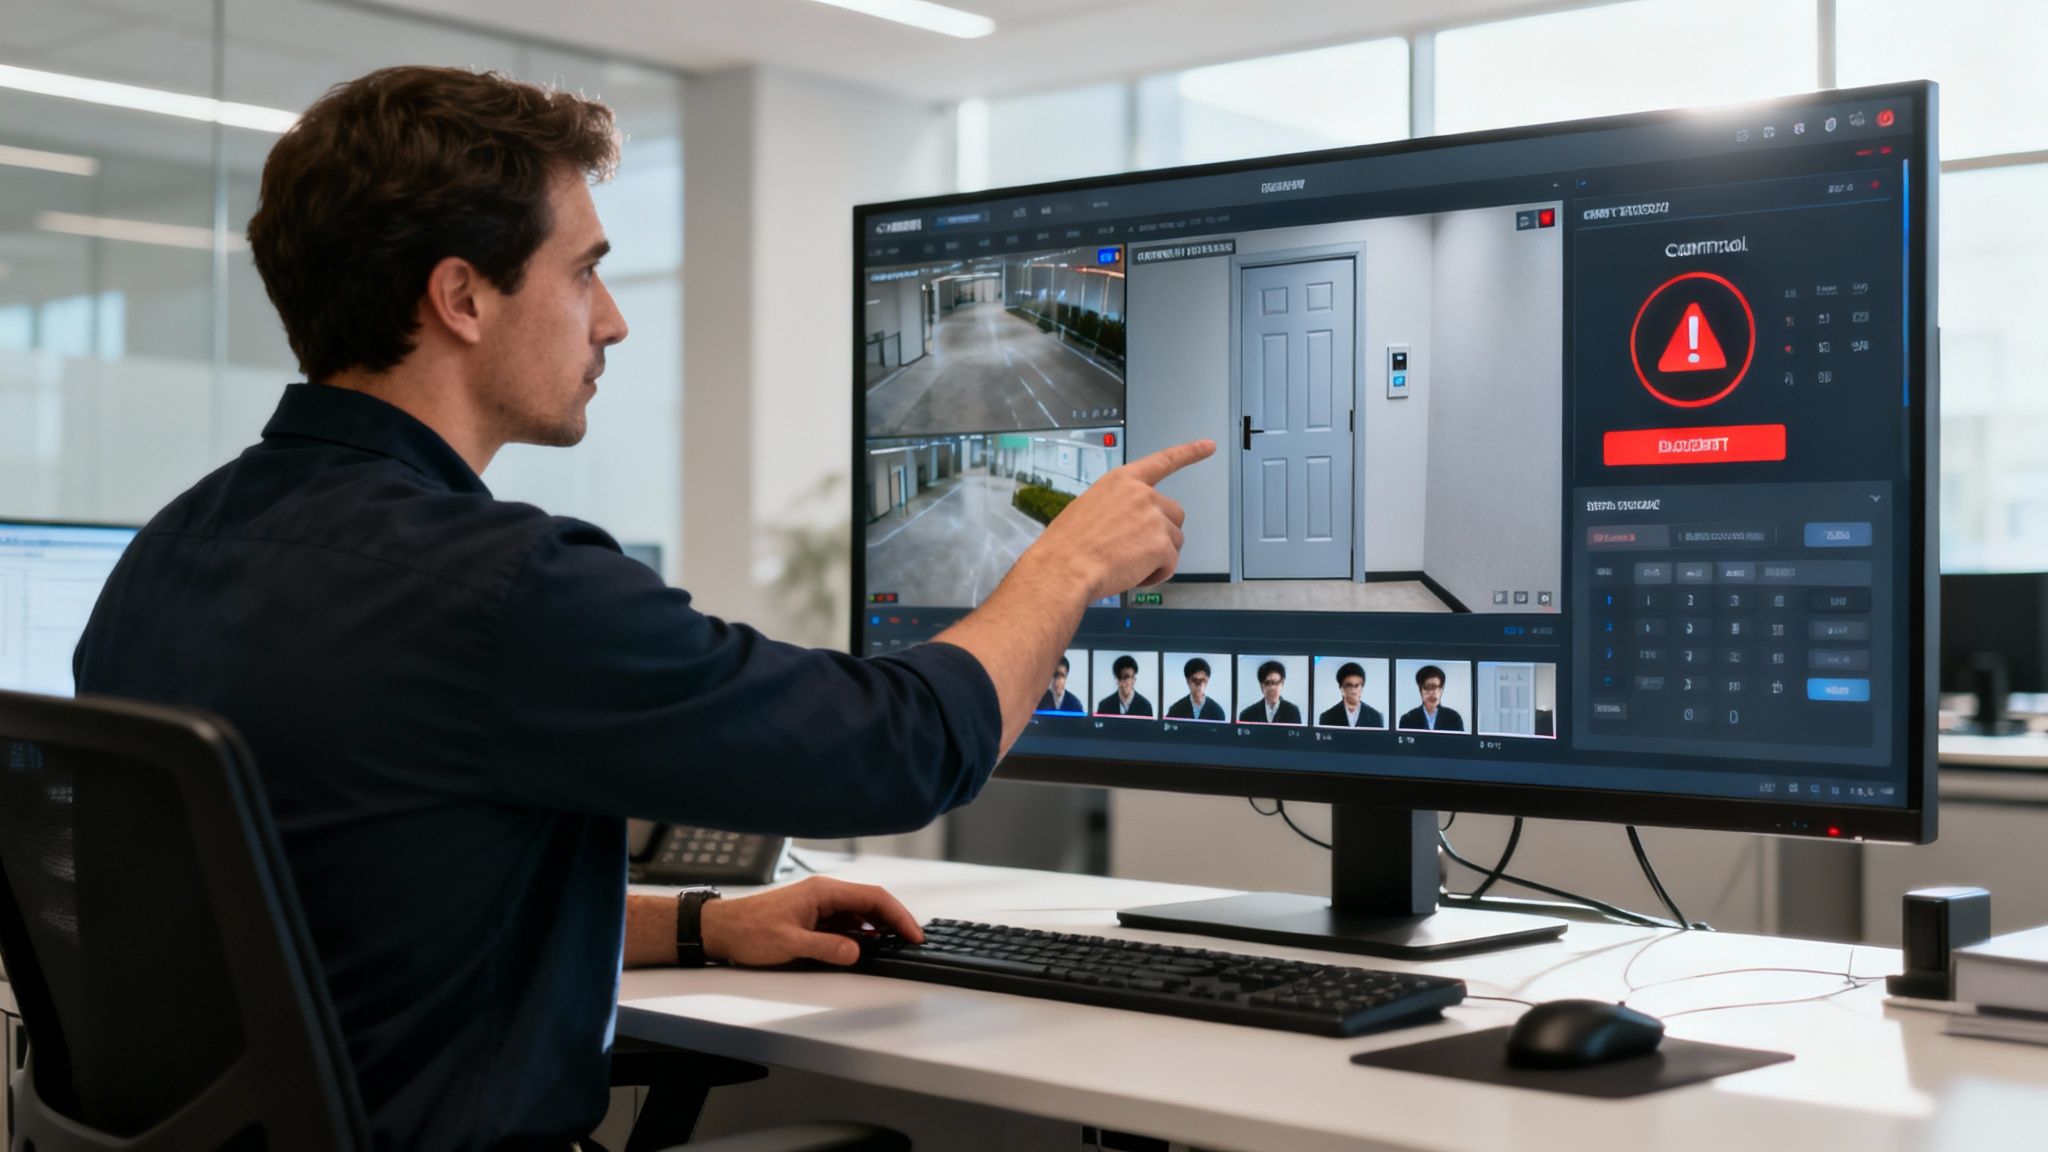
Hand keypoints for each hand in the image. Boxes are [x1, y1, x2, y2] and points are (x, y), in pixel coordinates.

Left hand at [698, 876, 923, 966]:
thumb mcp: (790, 944)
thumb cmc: (748, 930)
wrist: (720, 929)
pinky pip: (845, 920)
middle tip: (911, 940)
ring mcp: (818, 904)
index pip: (874, 898)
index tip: (913, 934)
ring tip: (895, 944)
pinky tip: (865, 945)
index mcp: (823, 892)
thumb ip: (826, 948)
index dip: (898, 916)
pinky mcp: (812, 916)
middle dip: (894, 920)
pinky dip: (861, 932)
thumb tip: (856, 951)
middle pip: (871, 902)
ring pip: (859, 911)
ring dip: (879, 926)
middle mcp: (824, 893)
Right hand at [1025, 439, 1214, 600]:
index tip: (1208, 446)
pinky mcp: (1161, 544)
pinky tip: (1133, 575)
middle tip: (1136, 550)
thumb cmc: (1068, 545)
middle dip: (1162, 534)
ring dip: (1158, 556)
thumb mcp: (1089, 508)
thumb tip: (1131, 524)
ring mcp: (1154, 518)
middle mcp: (1142, 494)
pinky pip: (1171, 563)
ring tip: (1128, 564)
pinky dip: (1156, 574)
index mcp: (1122, 481)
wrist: (1063, 569)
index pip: (1163, 461)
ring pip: (1175, 541)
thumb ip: (1119, 507)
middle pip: (1174, 514)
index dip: (1189, 452)